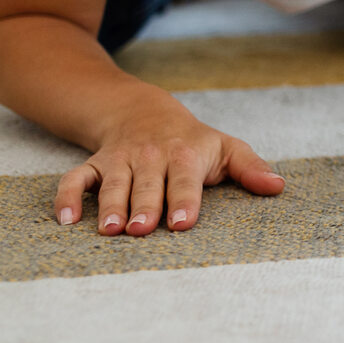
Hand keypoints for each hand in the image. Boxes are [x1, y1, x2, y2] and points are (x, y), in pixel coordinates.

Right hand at [55, 96, 285, 234]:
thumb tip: (278, 186)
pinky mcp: (94, 164)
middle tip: (141, 231)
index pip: (185, 180)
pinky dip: (66, 196)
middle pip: (146, 185)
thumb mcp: (226, 148)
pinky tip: (65, 219)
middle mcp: (150, 157)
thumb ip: (251, 168)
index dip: (184, 201)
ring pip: (112, 184)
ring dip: (109, 206)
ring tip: (108, 231)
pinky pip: (75, 178)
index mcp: (185, 156)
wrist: (144, 112)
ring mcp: (120, 161)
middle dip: (144, 207)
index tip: (184, 223)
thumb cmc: (194, 142)